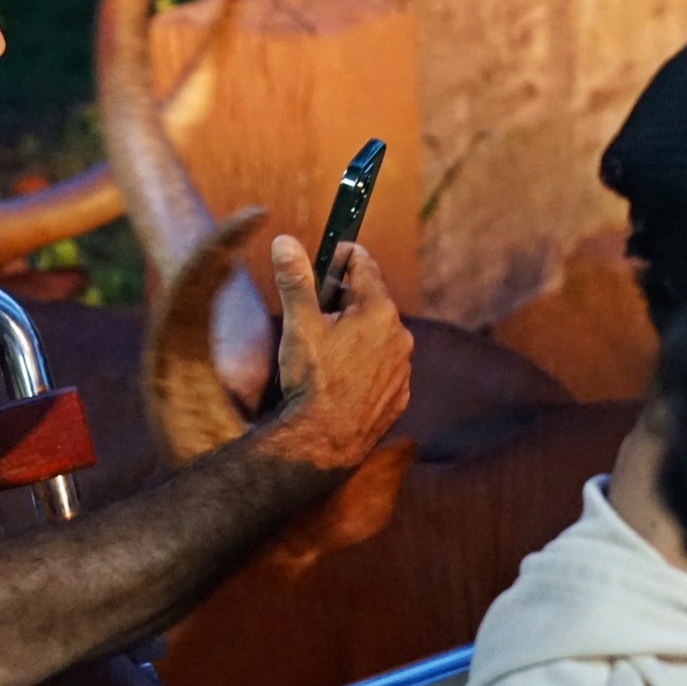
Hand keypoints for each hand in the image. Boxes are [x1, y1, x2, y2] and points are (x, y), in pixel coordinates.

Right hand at [263, 236, 411, 473]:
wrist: (326, 443)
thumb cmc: (313, 381)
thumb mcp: (299, 325)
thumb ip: (296, 281)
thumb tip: (284, 242)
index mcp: (378, 311)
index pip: (363, 264)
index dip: (341, 255)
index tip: (326, 256)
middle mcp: (399, 335)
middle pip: (370, 300)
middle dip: (342, 300)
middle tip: (313, 311)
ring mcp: (402, 367)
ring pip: (377, 335)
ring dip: (355, 333)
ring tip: (323, 350)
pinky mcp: (398, 394)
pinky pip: (381, 366)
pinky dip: (364, 363)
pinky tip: (339, 377)